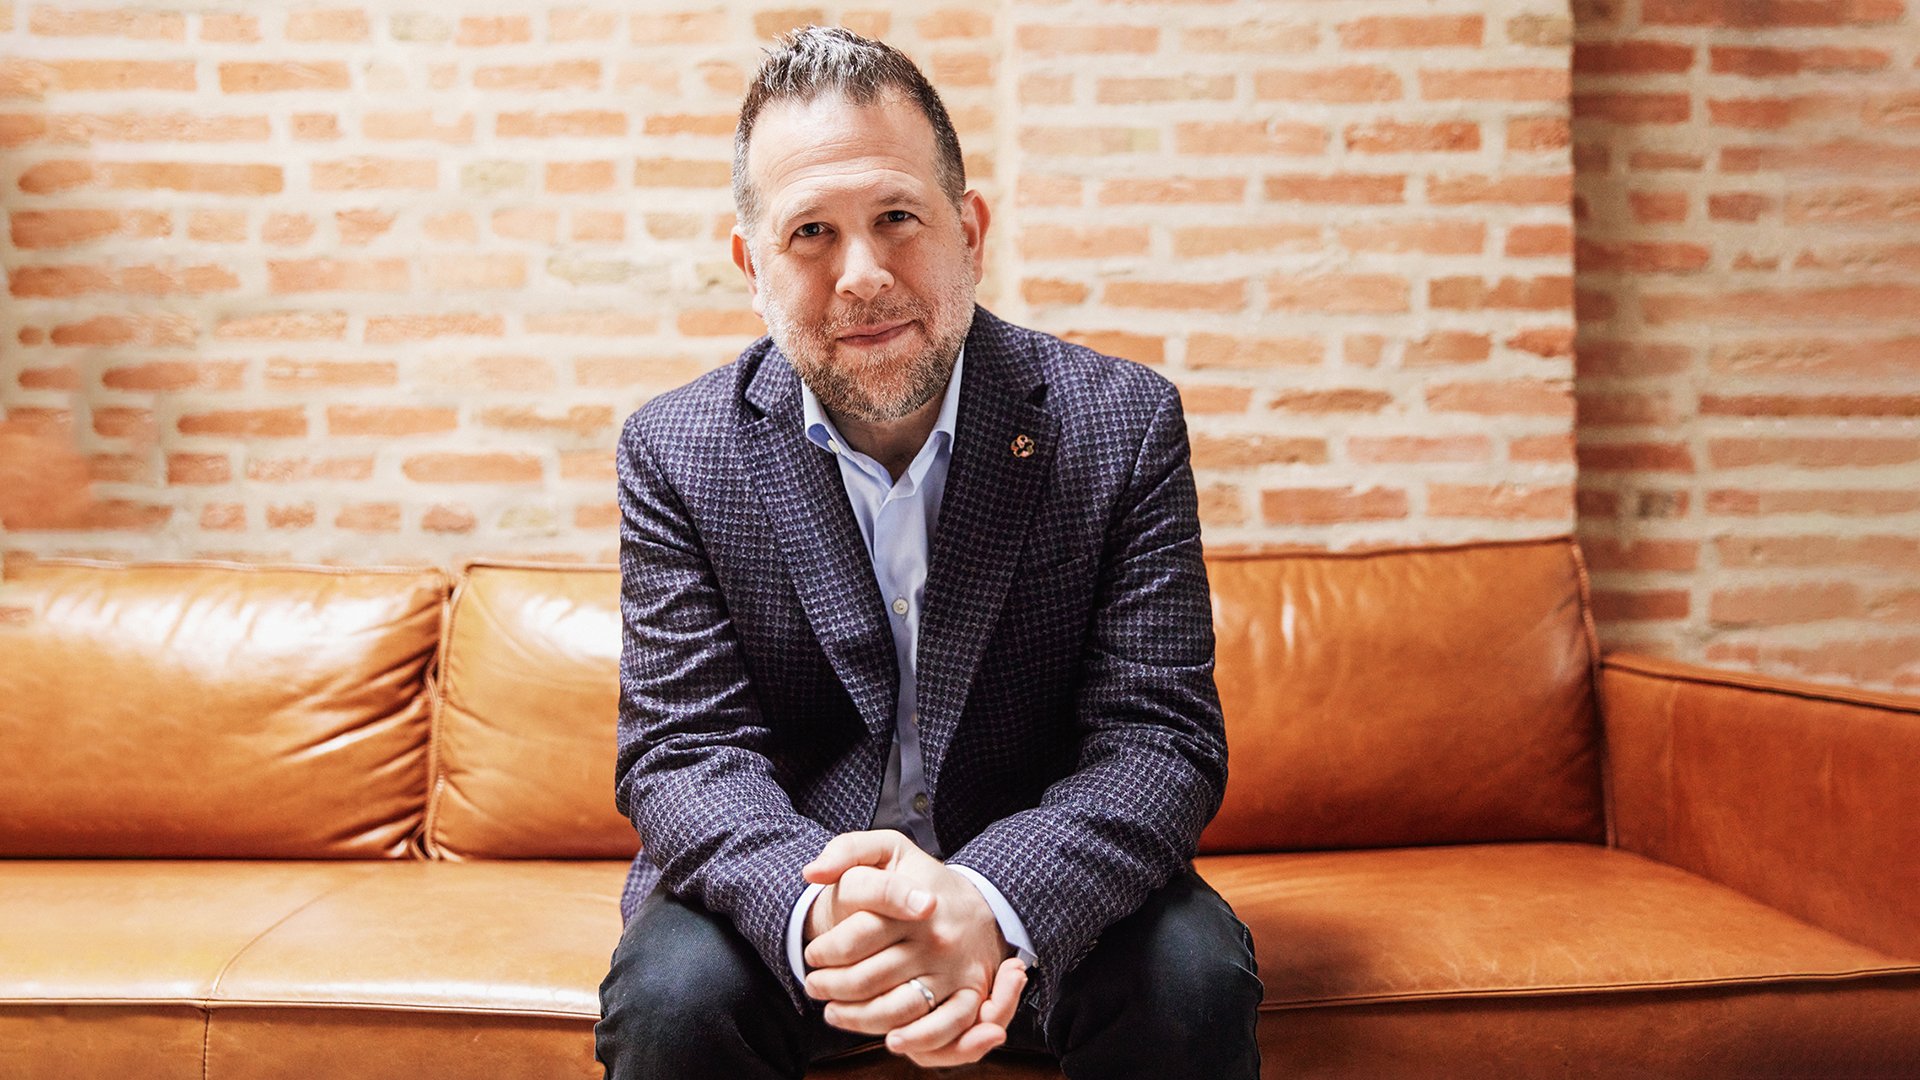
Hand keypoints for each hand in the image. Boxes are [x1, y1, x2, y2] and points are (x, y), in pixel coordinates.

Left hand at [800, 831, 1026, 1064]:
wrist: (981, 904)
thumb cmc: (922, 879)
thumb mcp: (888, 849)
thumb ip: (846, 850)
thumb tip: (811, 873)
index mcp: (913, 900)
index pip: (858, 934)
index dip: (825, 950)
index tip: (812, 954)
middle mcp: (936, 937)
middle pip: (869, 977)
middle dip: (831, 986)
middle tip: (815, 985)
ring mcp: (953, 968)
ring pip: (896, 1008)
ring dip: (856, 1017)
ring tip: (833, 1010)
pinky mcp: (969, 992)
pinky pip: (942, 1028)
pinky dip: (913, 1040)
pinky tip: (888, 1038)